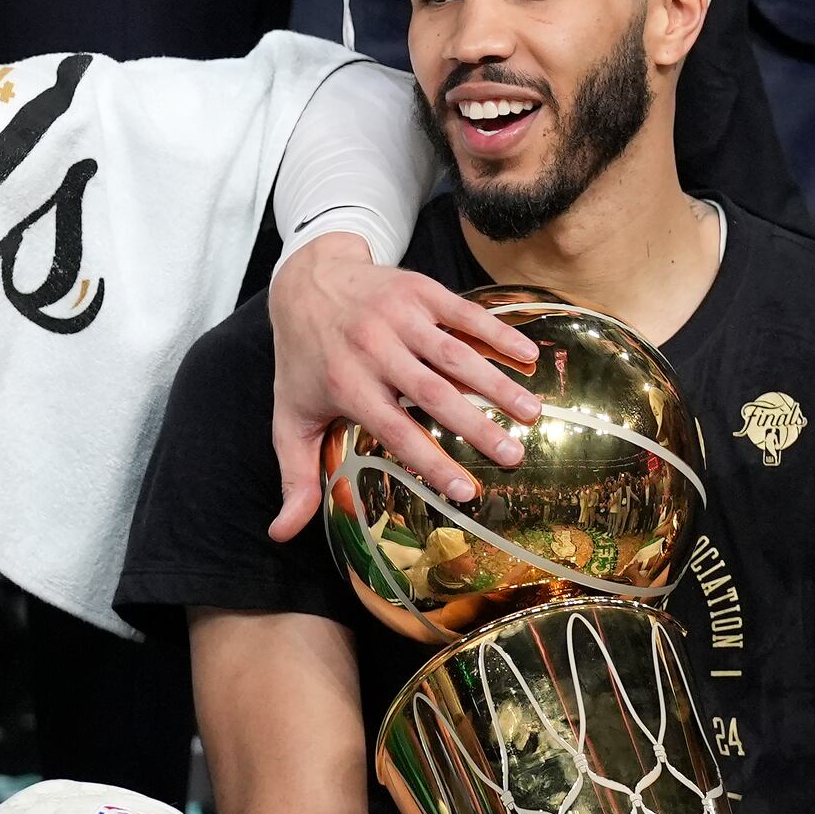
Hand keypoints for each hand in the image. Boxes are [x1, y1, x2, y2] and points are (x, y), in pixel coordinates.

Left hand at [264, 233, 540, 541]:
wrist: (306, 280)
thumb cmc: (305, 359)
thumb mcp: (290, 418)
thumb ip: (294, 476)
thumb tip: (282, 533)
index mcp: (347, 386)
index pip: (396, 431)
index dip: (433, 462)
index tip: (467, 491)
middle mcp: (374, 350)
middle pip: (434, 394)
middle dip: (477, 427)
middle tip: (514, 456)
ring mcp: (399, 317)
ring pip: (455, 355)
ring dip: (497, 383)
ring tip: (532, 413)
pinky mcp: (418, 291)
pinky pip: (464, 314)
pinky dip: (498, 333)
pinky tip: (527, 356)